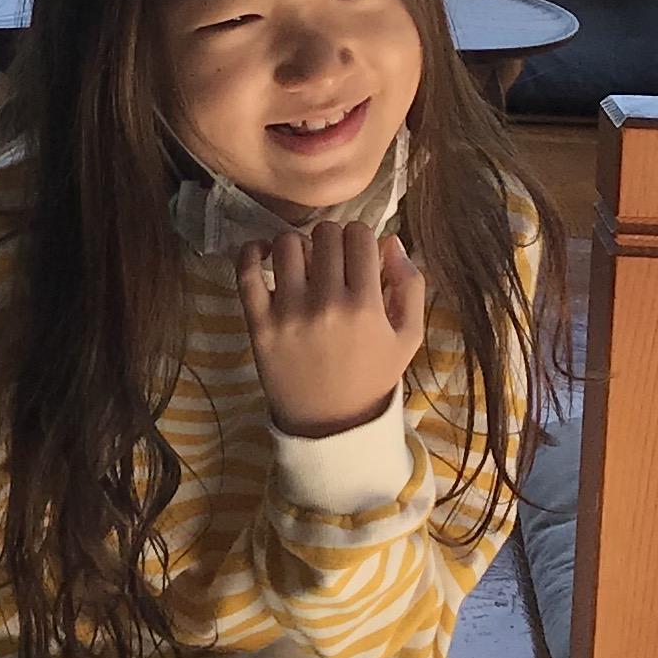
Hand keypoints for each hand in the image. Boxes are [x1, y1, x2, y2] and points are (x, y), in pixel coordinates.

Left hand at [238, 222, 425, 439]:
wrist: (331, 423)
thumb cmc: (372, 376)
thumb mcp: (408, 338)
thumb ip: (411, 286)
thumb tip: (392, 241)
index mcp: (367, 306)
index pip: (360, 235)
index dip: (360, 237)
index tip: (356, 252)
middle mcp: (327, 304)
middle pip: (325, 234)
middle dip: (331, 239)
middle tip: (330, 258)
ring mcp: (289, 313)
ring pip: (287, 244)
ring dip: (297, 245)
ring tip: (302, 263)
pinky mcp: (259, 323)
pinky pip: (246, 271)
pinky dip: (251, 252)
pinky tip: (264, 255)